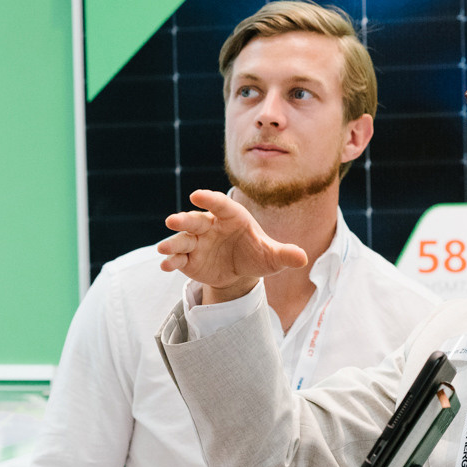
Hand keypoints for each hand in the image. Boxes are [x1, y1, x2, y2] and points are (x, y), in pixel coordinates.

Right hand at [157, 189, 307, 302]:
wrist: (241, 271)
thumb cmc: (257, 254)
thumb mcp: (272, 257)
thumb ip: (285, 254)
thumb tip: (302, 258)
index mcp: (231, 217)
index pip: (220, 204)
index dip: (209, 199)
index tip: (196, 195)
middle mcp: (210, 226)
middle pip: (195, 220)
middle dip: (183, 220)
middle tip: (171, 220)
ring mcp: (197, 242)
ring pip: (182, 239)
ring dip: (172, 243)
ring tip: (163, 248)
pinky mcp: (188, 259)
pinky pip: (178, 258)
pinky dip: (171, 261)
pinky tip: (166, 265)